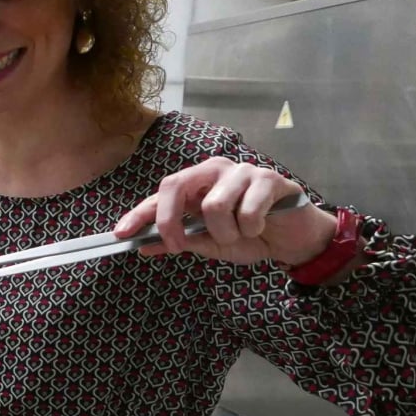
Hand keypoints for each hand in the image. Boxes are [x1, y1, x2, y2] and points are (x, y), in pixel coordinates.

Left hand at [113, 156, 336, 265]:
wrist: (294, 239)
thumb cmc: (250, 235)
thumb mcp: (209, 244)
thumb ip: (180, 241)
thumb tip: (143, 245)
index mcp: (196, 183)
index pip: (160, 194)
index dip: (139, 214)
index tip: (121, 233)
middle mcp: (214, 170)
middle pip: (176, 186)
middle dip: (171, 222)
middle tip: (180, 246)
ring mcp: (241, 171)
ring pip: (213, 206)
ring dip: (225, 233)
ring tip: (239, 234)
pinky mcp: (269, 179)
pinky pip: (246, 212)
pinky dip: (250, 229)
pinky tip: (260, 227)